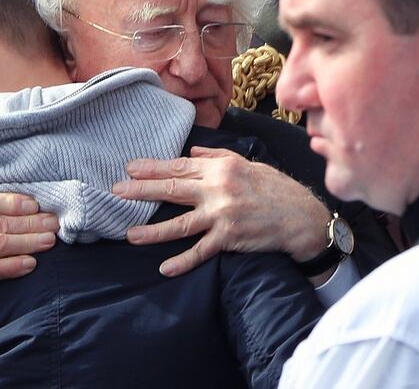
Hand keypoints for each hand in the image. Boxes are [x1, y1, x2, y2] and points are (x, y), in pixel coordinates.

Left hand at [112, 146, 329, 276]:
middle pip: (172, 189)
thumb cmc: (274, 187)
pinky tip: (165, 268)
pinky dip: (183, 261)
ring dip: (153, 231)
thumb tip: (192, 151)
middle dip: (142, 190)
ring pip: (180, 223)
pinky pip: (201, 251)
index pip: (179, 166)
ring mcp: (222, 215)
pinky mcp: (230, 238)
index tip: (130, 168)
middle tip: (117, 190)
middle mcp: (218, 189)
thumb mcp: (247, 162)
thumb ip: (217, 155)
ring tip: (130, 234)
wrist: (301, 217)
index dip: (152, 167)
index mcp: (221, 167)